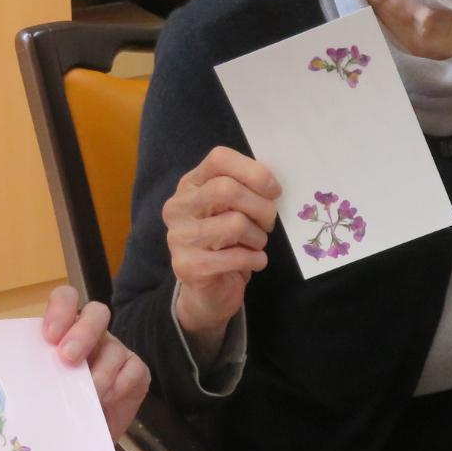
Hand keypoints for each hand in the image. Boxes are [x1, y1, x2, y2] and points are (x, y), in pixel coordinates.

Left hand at [43, 285, 149, 440]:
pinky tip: (104, 401)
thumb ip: (28, 369)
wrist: (76, 438)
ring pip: (114, 348)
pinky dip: (118, 386)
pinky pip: (133, 370)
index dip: (60, 310)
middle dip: (83, 333)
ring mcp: (115, 352)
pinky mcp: (136, 372)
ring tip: (86, 395)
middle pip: (96, 313)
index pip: (66, 298)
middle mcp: (92, 334)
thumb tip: (5, 373)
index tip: (49, 336)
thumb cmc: (52, 406)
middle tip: (67, 358)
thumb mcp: (35, 384)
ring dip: (99, 373)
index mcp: (64, 328)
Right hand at [163, 146, 279, 352]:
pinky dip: (256, 259)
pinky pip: (237, 256)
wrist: (208, 291)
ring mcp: (179, 237)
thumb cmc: (226, 243)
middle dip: (261, 207)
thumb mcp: (232, 209)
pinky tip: (254, 262)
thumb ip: (245, 189)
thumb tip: (270, 184)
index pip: (219, 159)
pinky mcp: (188, 266)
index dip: (253, 171)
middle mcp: (178, 207)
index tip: (273, 191)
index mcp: (190, 185)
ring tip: (256, 244)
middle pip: (227, 189)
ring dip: (258, 237)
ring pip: (235, 223)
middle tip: (268, 222)